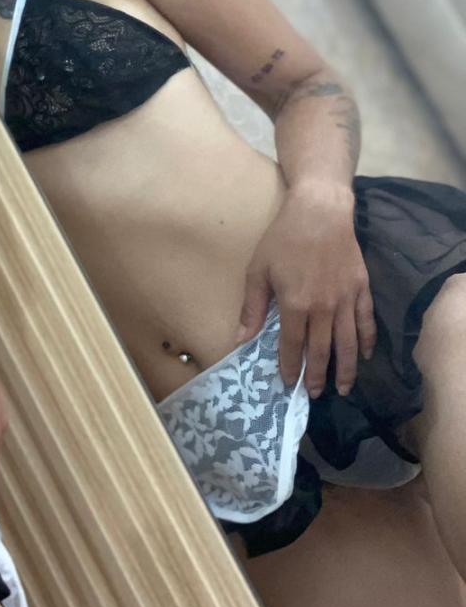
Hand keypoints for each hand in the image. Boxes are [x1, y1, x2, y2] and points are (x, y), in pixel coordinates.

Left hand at [236, 183, 375, 398]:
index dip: (290, 368)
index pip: (293, 347)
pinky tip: (364, 355)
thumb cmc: (283, 238)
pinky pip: (366, 321)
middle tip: (313, 395)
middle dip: (317, 376)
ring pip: (347, 343)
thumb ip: (252, 308)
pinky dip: (366, 341)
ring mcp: (346, 299)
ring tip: (343, 389)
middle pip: (321, 351)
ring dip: (345, 369)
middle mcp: (324, 308)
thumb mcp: (258, 271)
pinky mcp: (362, 288)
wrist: (320, 211)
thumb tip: (241, 340)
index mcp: (296, 305)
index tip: (287, 385)